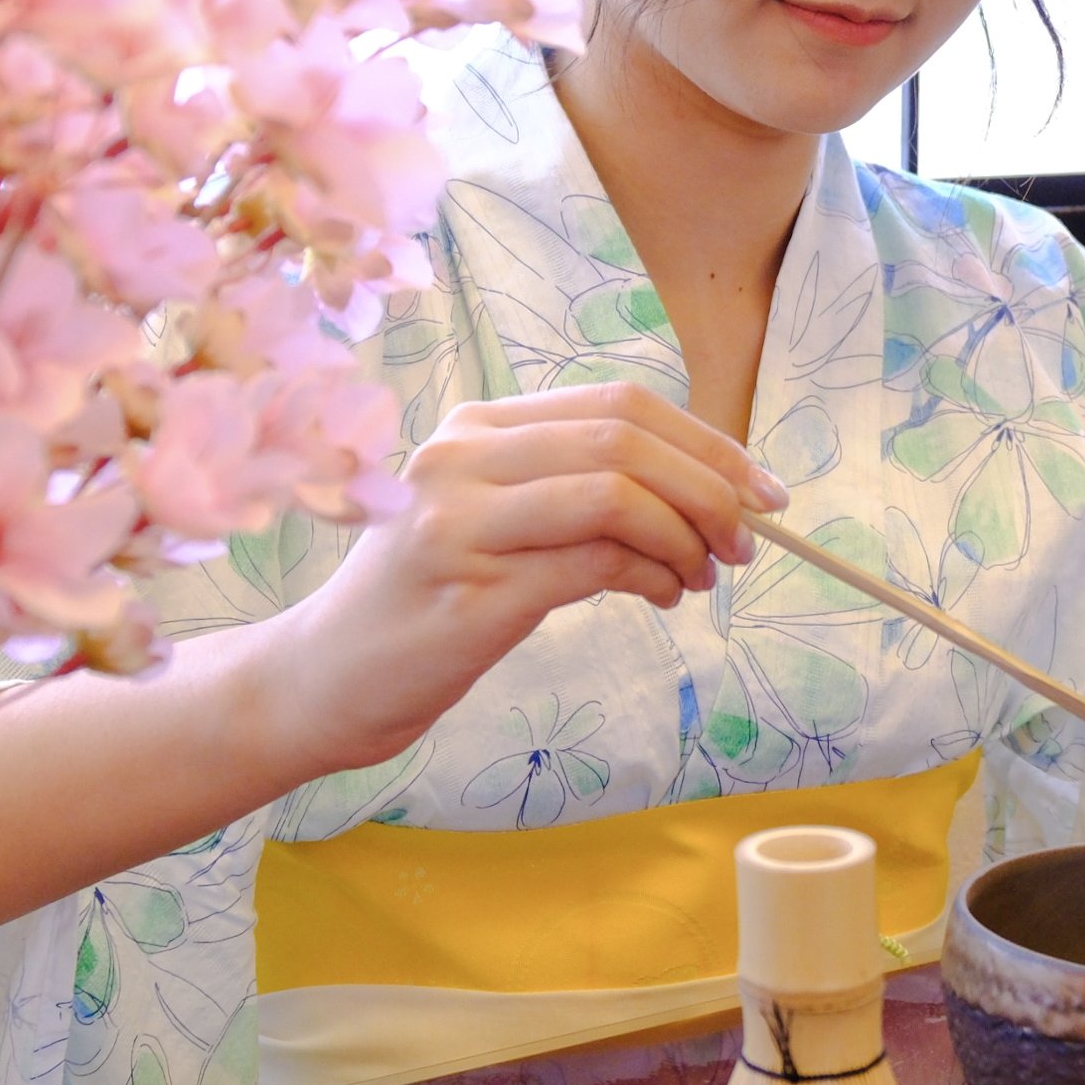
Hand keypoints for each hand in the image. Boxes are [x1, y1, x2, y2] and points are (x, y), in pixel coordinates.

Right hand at [276, 381, 785, 767]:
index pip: (619, 405)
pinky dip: (653, 574)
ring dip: (686, 535)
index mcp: (475, 427)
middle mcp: (461, 458)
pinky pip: (595, 562)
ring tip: (701, 576)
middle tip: (745, 541)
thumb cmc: (425, 602)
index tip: (760, 489)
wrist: (324, 680)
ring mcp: (459, 521)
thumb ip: (576, 487)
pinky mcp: (470, 591)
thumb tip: (709, 488)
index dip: (705, 442)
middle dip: (710, 488)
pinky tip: (663, 595)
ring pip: (616, 493)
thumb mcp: (494, 519)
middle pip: (626, 440)